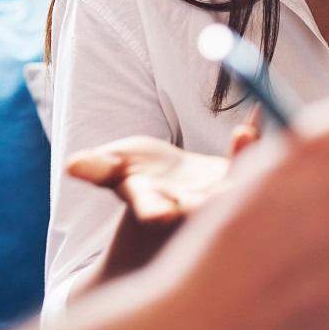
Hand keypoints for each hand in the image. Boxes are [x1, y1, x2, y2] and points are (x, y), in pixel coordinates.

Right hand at [63, 110, 262, 287]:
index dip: (156, 211)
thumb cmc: (132, 173)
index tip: (160, 214)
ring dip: (241, 160)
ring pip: (231, 181)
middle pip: (199, 204)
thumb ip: (97, 167)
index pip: (153, 211)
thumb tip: (73, 164)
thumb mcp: (112, 168)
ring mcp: (216, 192)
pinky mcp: (236, 175)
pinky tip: (255, 116)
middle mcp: (188, 205)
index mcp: (154, 205)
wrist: (165, 179)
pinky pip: (246, 157)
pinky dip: (250, 138)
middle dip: (211, 194)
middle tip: (225, 182)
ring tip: (243, 132)